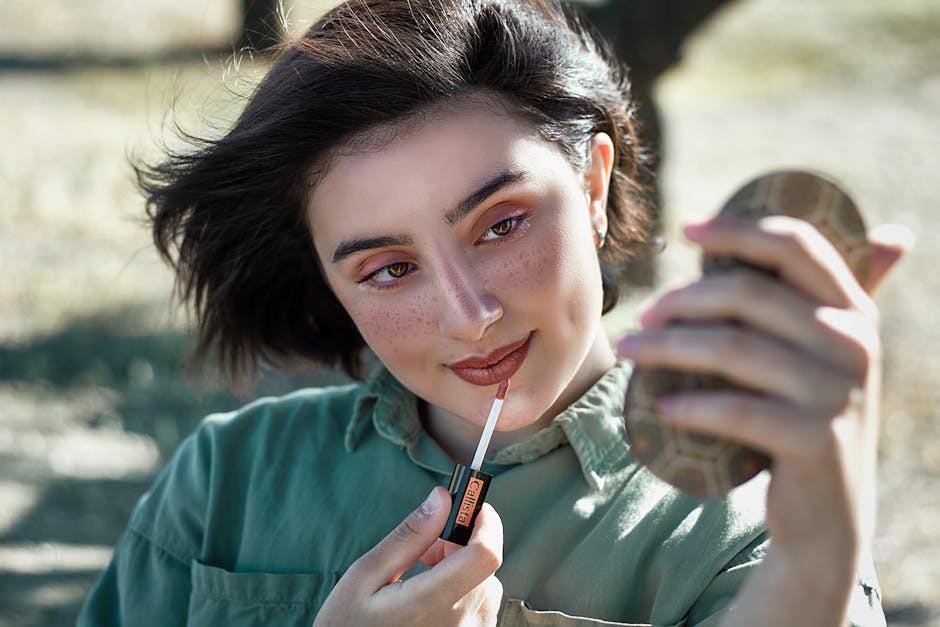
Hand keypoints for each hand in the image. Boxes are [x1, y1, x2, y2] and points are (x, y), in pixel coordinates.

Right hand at [313, 486, 503, 626]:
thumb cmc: (349, 624)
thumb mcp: (365, 575)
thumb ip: (408, 536)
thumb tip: (441, 499)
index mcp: (430, 602)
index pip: (485, 555)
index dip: (486, 522)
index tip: (471, 505)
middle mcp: (459, 623)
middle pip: (483, 565)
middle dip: (460, 545)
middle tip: (425, 550)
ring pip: (484, 584)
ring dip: (461, 570)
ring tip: (423, 577)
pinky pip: (481, 606)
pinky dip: (464, 592)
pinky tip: (434, 598)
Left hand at [617, 216, 908, 619]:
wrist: (828, 514)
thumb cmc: (807, 417)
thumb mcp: (828, 354)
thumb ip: (836, 298)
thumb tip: (893, 232)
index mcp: (854, 309)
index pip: (796, 244)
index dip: (736, 230)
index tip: (683, 230)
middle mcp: (854, 342)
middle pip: (747, 294)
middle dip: (682, 300)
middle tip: (643, 316)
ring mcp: (837, 392)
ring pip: (730, 348)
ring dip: (666, 347)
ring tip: (629, 352)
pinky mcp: (814, 439)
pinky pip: (735, 409)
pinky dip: (690, 404)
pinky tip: (660, 405)